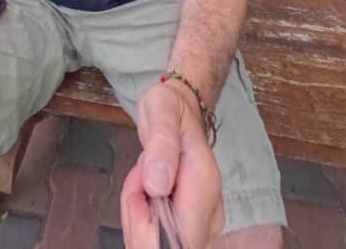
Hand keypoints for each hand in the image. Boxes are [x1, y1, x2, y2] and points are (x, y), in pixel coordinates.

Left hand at [121, 81, 223, 248]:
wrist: (181, 110)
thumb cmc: (170, 110)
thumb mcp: (161, 112)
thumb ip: (160, 145)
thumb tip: (157, 185)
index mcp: (204, 185)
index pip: (183, 240)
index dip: (149, 230)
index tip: (141, 193)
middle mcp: (209, 213)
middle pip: (166, 246)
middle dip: (138, 220)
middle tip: (139, 177)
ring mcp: (200, 222)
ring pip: (156, 244)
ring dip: (137, 216)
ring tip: (142, 176)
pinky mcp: (190, 226)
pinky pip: (155, 238)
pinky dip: (140, 217)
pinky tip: (144, 190)